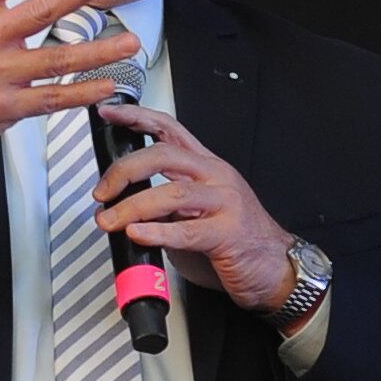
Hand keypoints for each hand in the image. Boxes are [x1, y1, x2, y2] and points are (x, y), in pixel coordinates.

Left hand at [90, 101, 302, 313]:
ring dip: (132, 207)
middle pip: (164, 155)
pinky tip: (137, 234)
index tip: (109, 113)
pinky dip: (156, 232)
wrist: (278, 267)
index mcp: (207, 166)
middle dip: (125, 170)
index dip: (137, 118)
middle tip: (102, 191)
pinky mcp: (228, 233)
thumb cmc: (238, 240)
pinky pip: (186, 230)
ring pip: (172, 193)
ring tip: (109, 220)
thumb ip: (165, 203)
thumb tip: (123, 206)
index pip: (170, 129)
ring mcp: (225, 202)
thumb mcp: (196, 211)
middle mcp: (216, 177)